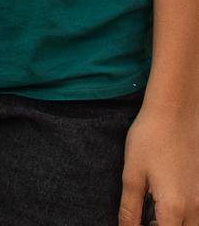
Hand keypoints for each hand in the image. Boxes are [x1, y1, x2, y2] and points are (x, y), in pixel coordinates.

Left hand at [119, 103, 198, 225]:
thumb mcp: (132, 173)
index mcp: (173, 207)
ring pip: (192, 225)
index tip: (136, 225)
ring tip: (154, 214)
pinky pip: (198, 211)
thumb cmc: (151, 137)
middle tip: (145, 221)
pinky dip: (184, 214)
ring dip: (174, 224)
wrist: (175, 109)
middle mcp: (195, 207)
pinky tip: (168, 200)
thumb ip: (130, 208)